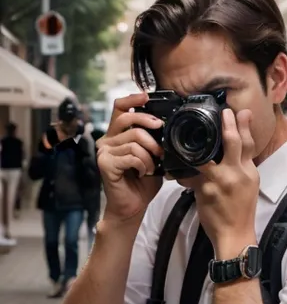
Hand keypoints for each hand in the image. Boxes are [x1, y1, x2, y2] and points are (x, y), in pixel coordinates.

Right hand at [97, 93, 163, 223]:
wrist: (132, 206)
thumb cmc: (142, 183)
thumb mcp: (152, 156)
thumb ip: (153, 140)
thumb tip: (164, 124)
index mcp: (117, 135)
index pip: (119, 107)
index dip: (132, 99)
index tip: (146, 97)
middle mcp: (107, 140)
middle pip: (128, 119)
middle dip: (149, 126)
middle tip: (160, 144)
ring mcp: (104, 151)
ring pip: (134, 140)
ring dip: (150, 155)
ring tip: (152, 167)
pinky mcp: (104, 163)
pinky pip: (131, 155)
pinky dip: (143, 165)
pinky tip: (143, 173)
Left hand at [194, 109, 258, 256]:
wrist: (234, 234)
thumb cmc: (241, 210)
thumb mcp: (249, 184)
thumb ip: (242, 164)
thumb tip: (238, 146)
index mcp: (249, 172)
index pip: (248, 144)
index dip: (243, 125)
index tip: (239, 111)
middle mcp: (236, 174)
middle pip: (232, 142)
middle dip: (227, 124)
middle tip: (222, 112)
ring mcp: (219, 181)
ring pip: (205, 156)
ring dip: (196, 144)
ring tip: (185, 135)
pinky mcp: (204, 191)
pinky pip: (189, 175)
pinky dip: (181, 172)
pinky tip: (174, 168)